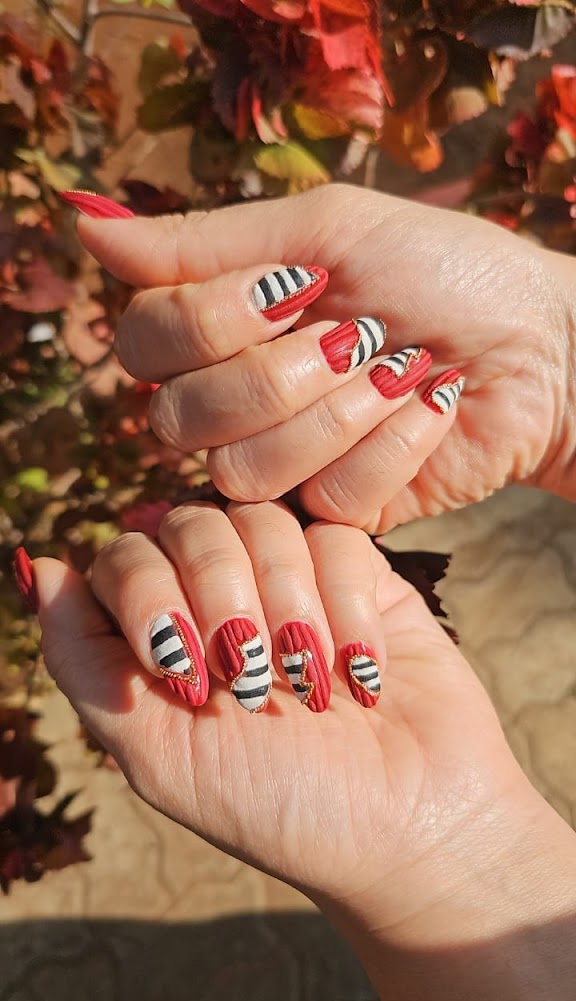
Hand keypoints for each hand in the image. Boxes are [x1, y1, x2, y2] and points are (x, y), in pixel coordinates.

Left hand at [32, 500, 568, 916]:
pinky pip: (337, 539)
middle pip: (191, 524)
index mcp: (165, 636)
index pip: (125, 555)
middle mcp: (223, 599)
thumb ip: (84, 661)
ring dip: (286, 607)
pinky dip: (346, 606)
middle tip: (251, 678)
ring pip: (265, 522)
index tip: (184, 672)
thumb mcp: (156, 754)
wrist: (406, 832)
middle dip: (219, 596)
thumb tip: (36, 565)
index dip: (147, 595)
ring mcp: (293, 582)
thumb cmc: (278, 806)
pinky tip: (359, 672)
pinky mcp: (362, 577)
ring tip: (309, 684)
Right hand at [73, 184, 575, 532]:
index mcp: (222, 328)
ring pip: (243, 469)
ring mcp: (285, 464)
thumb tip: (84, 220)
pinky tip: (428, 409)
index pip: (143, 342)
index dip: (210, 320)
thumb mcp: (324, 229)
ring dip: (338, 411)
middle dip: (280, 371)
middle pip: (179, 415)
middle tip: (357, 334)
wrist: (540, 342)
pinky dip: (392, 443)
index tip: (300, 283)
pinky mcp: (337, 511)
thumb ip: (203, 242)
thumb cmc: (442, 270)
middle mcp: (236, 400)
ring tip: (398, 372)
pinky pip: (326, 497)